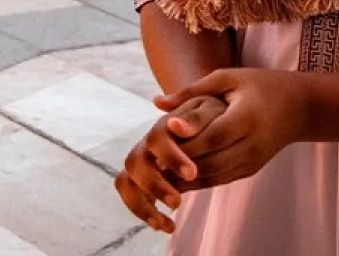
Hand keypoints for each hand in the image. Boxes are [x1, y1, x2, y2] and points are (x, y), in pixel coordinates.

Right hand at [114, 96, 226, 232]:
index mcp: (162, 127)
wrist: (209, 123)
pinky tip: (167, 226)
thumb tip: (175, 125)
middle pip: (134, 162)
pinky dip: (145, 213)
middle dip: (154, 185)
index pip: (156, 138)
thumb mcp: (209, 111)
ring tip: (169, 225)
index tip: (192, 174)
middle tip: (178, 203)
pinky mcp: (142, 181)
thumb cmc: (211, 116)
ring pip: (126, 182)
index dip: (170, 157)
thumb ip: (195, 119)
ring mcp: (142, 163)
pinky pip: (132, 197)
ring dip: (143, 205)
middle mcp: (146, 145)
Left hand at [155, 69, 307, 189]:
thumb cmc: (259, 85)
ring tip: (156, 172)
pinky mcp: (251, 170)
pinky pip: (221, 179)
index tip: (162, 136)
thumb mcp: (227, 79)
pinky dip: (198, 181)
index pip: (214, 135)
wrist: (299, 107)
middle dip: (180, 162)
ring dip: (185, 177)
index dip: (188, 138)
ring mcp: (253, 161)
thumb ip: (192, 92)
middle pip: (211, 160)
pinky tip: (175, 177)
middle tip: (149, 160)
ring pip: (214, 175)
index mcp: (247, 117)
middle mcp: (252, 144)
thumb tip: (157, 103)